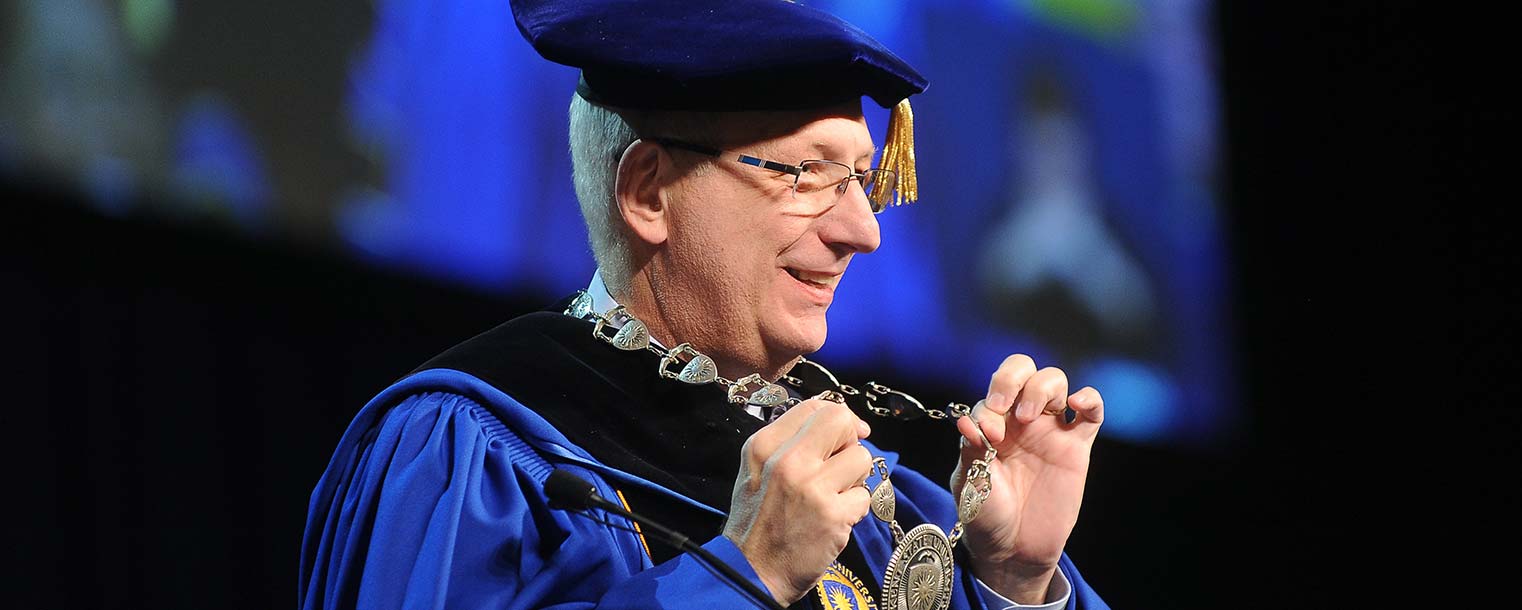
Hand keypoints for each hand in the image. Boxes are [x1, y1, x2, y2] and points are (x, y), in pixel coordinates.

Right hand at [723, 399, 874, 603]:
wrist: (750, 570)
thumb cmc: (757, 520)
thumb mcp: (758, 469)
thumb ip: (790, 442)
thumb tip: (841, 420)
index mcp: (764, 445)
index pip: (815, 407)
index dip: (838, 418)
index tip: (846, 434)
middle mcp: (787, 460)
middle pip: (841, 421)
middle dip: (851, 440)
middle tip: (842, 463)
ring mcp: (811, 487)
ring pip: (862, 458)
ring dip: (855, 479)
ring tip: (834, 496)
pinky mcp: (832, 515)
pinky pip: (864, 496)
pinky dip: (854, 509)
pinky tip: (835, 519)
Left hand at [950, 354, 1103, 603]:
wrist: (1012, 549)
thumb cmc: (986, 514)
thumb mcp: (969, 483)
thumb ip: (970, 450)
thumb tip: (965, 420)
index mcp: (991, 423)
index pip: (992, 394)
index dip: (989, 406)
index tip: (988, 437)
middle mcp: (1019, 420)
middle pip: (1023, 371)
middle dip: (1013, 378)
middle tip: (1007, 407)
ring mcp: (1050, 430)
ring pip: (1054, 382)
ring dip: (1041, 389)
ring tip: (1029, 417)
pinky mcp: (1076, 447)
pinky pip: (1091, 413)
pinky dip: (1089, 398)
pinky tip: (1078, 401)